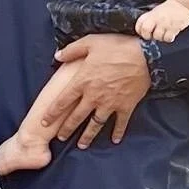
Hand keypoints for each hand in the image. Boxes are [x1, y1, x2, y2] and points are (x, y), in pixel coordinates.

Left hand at [45, 34, 150, 148]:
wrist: (144, 56)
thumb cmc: (116, 47)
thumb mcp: (90, 43)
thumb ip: (72, 51)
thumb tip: (57, 56)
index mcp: (83, 81)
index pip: (63, 100)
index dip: (53, 112)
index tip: (45, 122)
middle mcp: (94, 96)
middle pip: (77, 117)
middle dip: (67, 129)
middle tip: (60, 138)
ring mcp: (110, 103)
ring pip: (95, 124)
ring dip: (88, 136)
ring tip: (82, 145)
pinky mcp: (126, 106)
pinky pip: (120, 123)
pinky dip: (118, 132)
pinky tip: (115, 140)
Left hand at [135, 0, 188, 42]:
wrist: (183, 3)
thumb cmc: (171, 7)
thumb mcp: (156, 10)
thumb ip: (150, 18)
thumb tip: (144, 29)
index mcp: (151, 14)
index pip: (139, 24)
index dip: (139, 30)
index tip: (143, 32)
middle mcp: (157, 19)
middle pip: (146, 31)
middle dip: (148, 36)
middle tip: (152, 35)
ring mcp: (165, 24)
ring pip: (157, 37)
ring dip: (160, 38)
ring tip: (164, 33)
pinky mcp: (174, 28)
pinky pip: (168, 38)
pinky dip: (168, 38)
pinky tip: (170, 34)